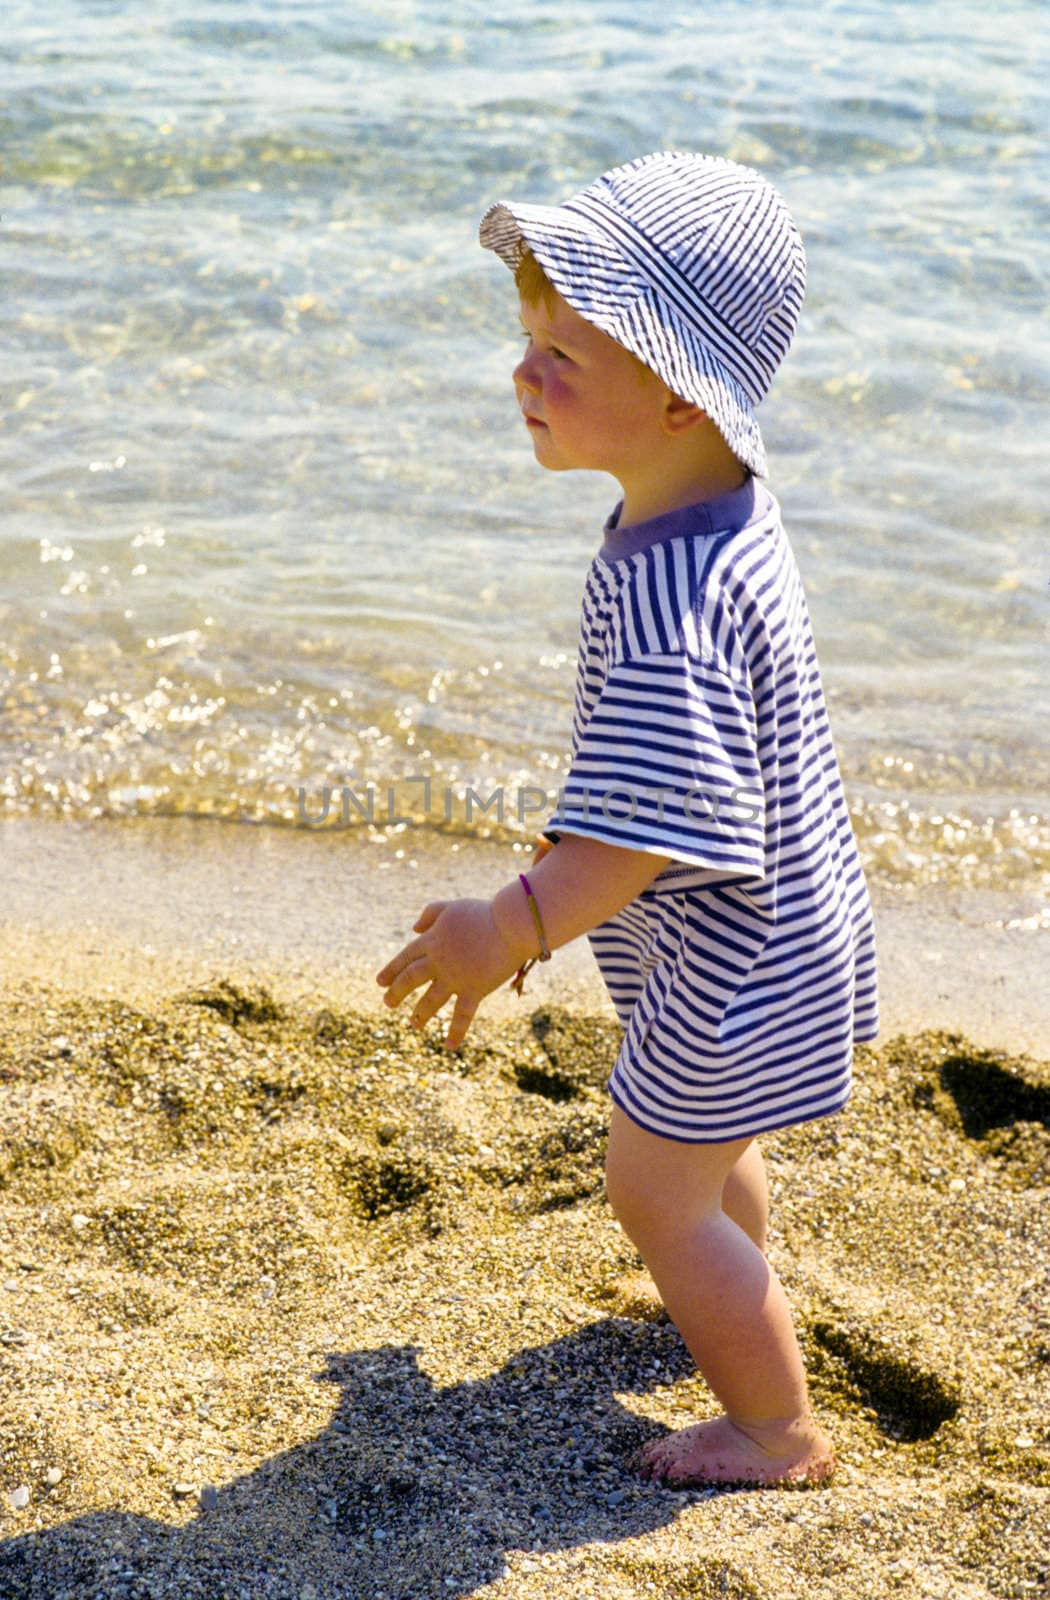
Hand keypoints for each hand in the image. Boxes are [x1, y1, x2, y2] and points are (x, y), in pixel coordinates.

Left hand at [375, 897, 524, 1049]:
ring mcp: (455, 977)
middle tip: (388, 1003)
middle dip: (397, 992)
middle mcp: (438, 961)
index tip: (380, 982)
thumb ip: (431, 913)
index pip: (405, 957)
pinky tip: (449, 1045)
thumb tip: (414, 928)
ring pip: (430, 1000)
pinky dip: (455, 1031)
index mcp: (432, 940)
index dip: (391, 970)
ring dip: (420, 1013)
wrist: (510, 924)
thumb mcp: (453, 907)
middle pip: (410, 979)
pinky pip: (462, 1015)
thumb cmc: (484, 912)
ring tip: (414, 1024)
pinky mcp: (474, 989)